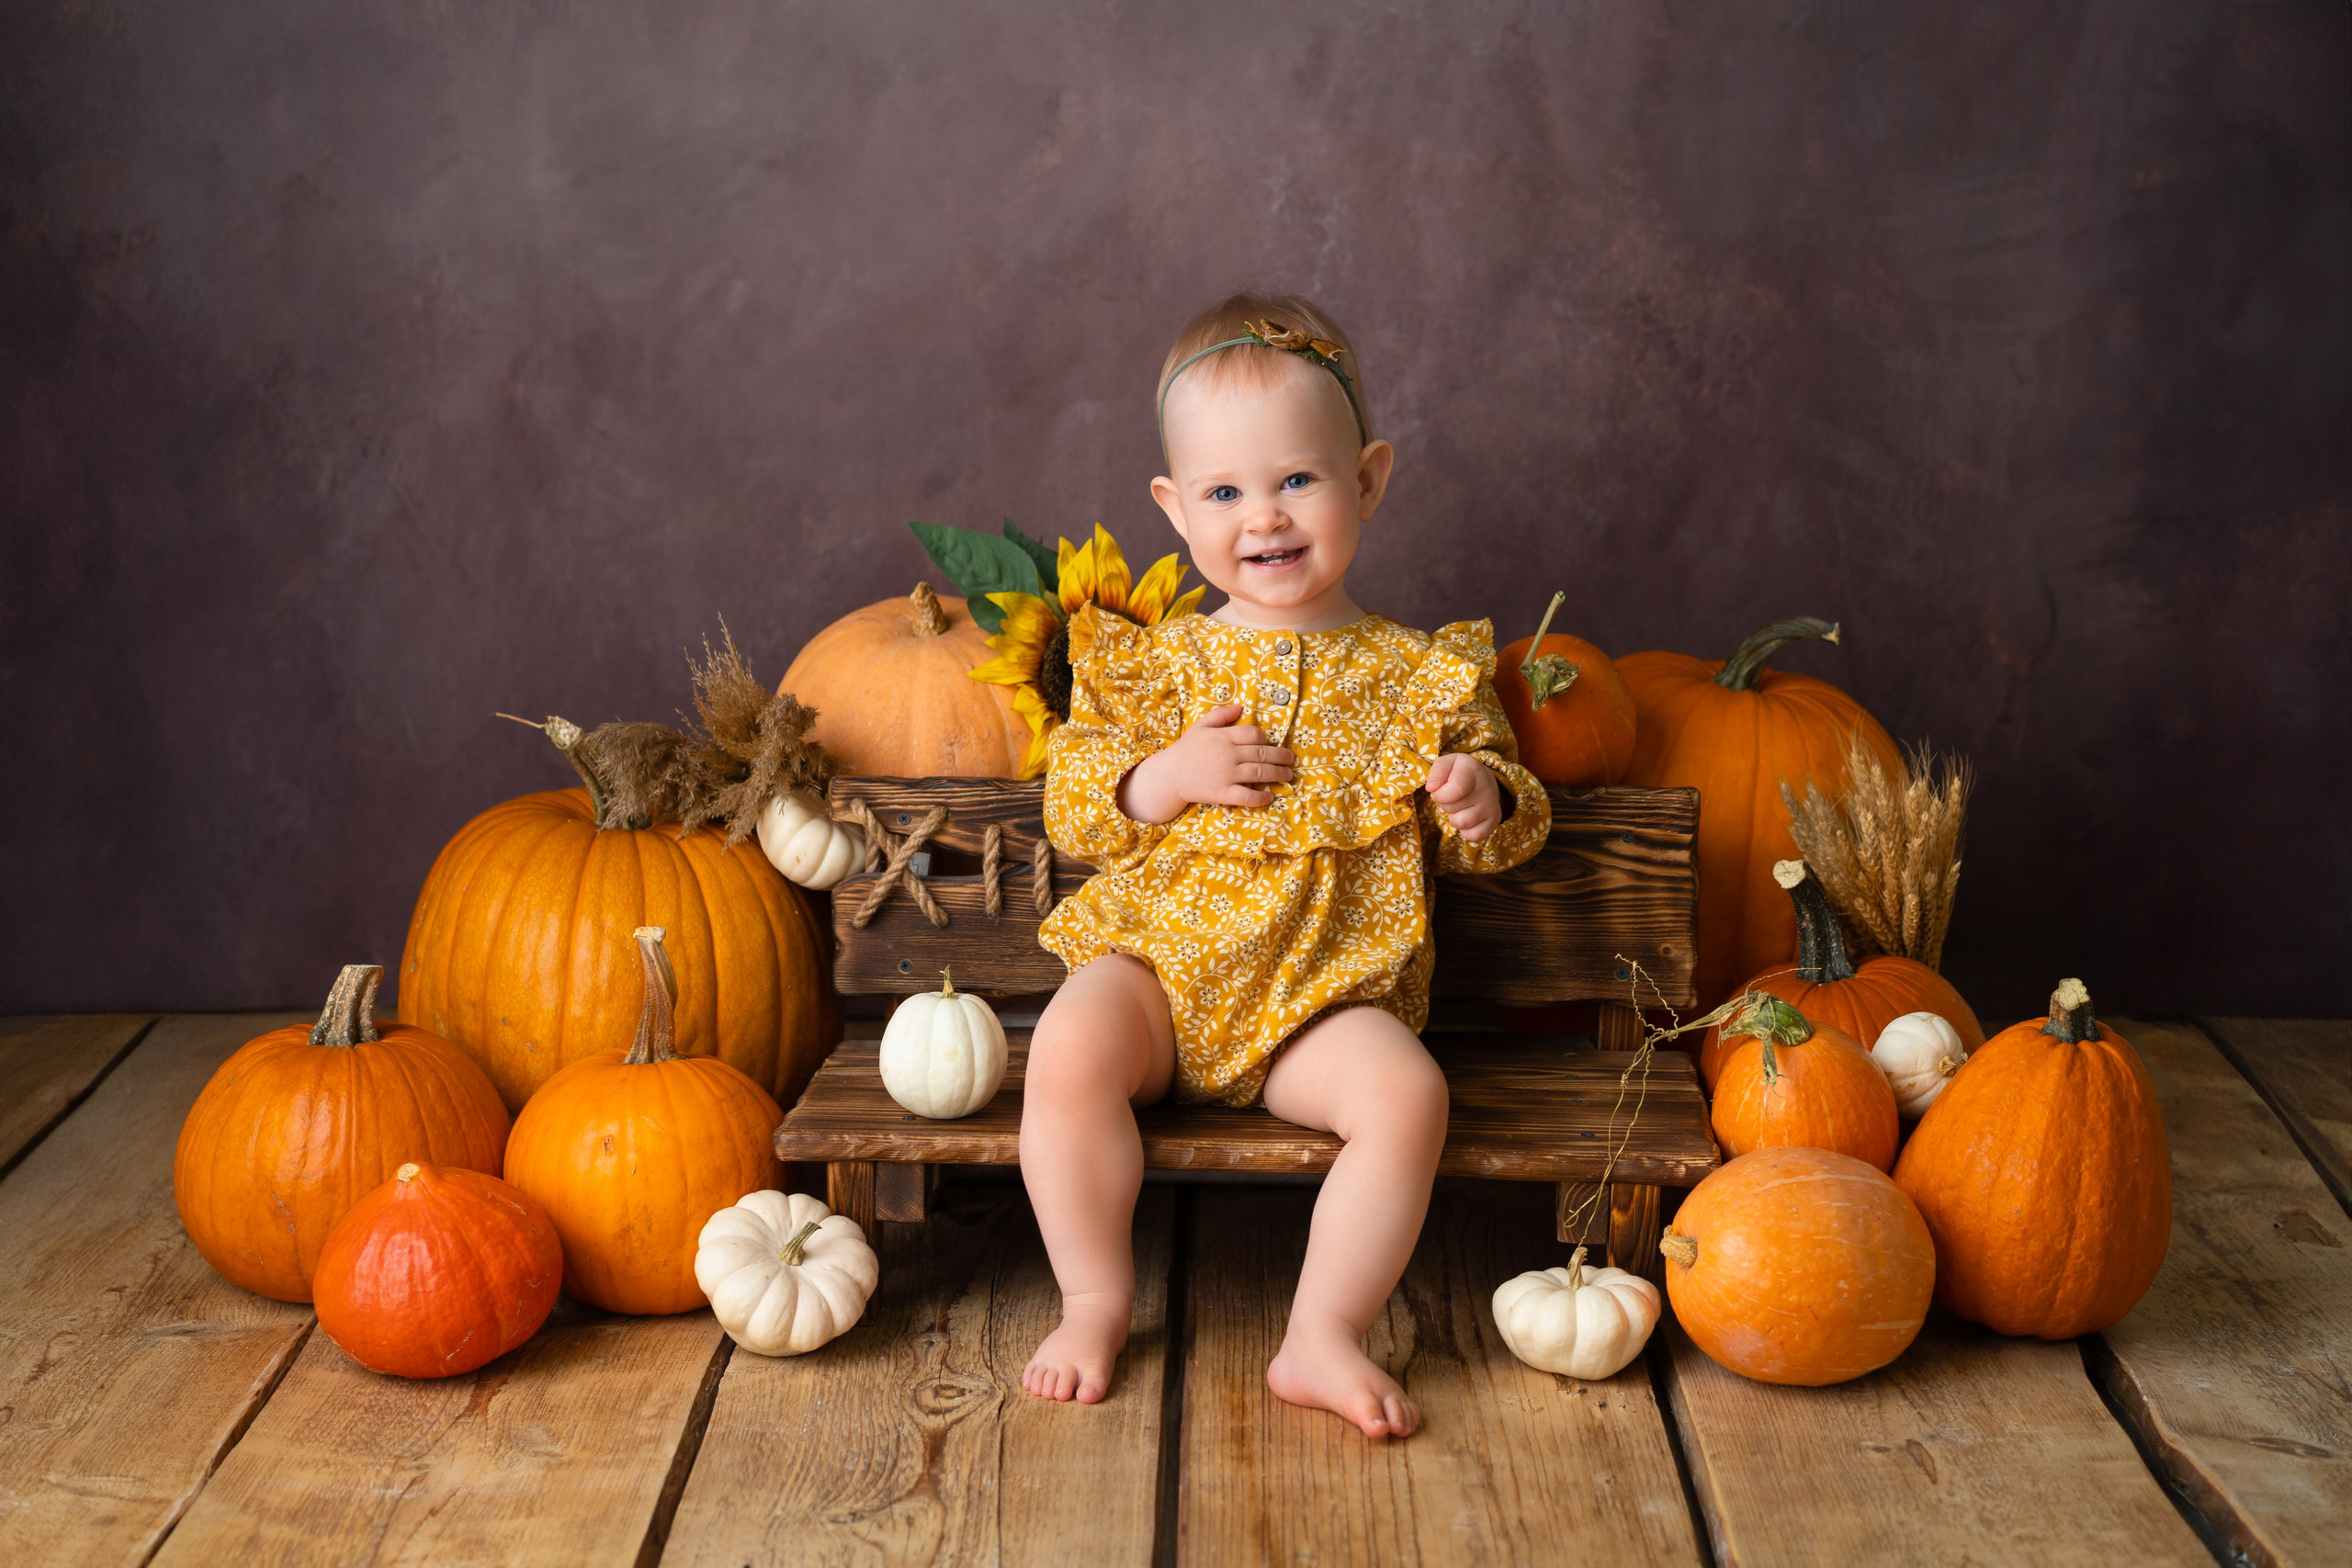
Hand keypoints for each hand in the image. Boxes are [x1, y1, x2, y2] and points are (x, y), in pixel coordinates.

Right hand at [1117, 704, 1294, 823]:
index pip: (1253, 734)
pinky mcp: (1223, 793)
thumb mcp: (1200, 726)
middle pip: (1262, 753)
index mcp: (1223, 737)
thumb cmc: (1185, 750)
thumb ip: (1220, 715)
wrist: (1169, 776)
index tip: (1269, 744)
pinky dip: (1261, 797)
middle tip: (1290, 760)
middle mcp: (1228, 754)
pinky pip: (1247, 796)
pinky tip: (1270, 796)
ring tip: (1288, 775)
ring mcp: (1227, 774)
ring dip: (1277, 774)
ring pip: (1260, 773)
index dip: (1266, 738)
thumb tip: (1240, 707)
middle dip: (1280, 756)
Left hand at [1425, 752, 1501, 842]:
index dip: (1440, 794)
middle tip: (1451, 796)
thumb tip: (1431, 788)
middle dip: (1444, 803)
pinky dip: (1464, 830)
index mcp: (1473, 771)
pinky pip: (1472, 836)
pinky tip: (1466, 816)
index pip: (1456, 789)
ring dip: (1453, 817)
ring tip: (1459, 805)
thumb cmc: (1458, 772)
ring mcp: (1492, 806)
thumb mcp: (1446, 763)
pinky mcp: (1494, 821)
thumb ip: (1437, 772)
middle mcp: (1486, 789)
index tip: (1437, 791)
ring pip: (1461, 823)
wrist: (1482, 780)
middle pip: (1452, 808)